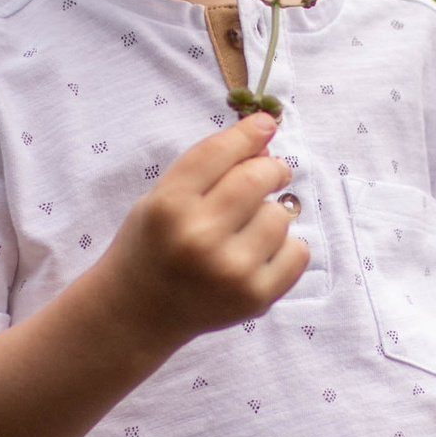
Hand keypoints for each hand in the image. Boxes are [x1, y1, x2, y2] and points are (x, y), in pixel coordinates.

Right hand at [107, 111, 306, 350]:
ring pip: (280, 215)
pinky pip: (298, 252)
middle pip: (257, 178)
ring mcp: (230, 271)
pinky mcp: (255, 297)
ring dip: (270, 214)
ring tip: (246, 229)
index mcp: (168, 205)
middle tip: (269, 173)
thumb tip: (265, 138)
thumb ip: (207, 168)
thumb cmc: (152, 245)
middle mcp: (199, 237)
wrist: (137, 312)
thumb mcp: (161, 196)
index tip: (265, 124)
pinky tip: (258, 254)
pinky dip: (285, 248)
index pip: (219, 152)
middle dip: (270, 168)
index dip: (248, 132)